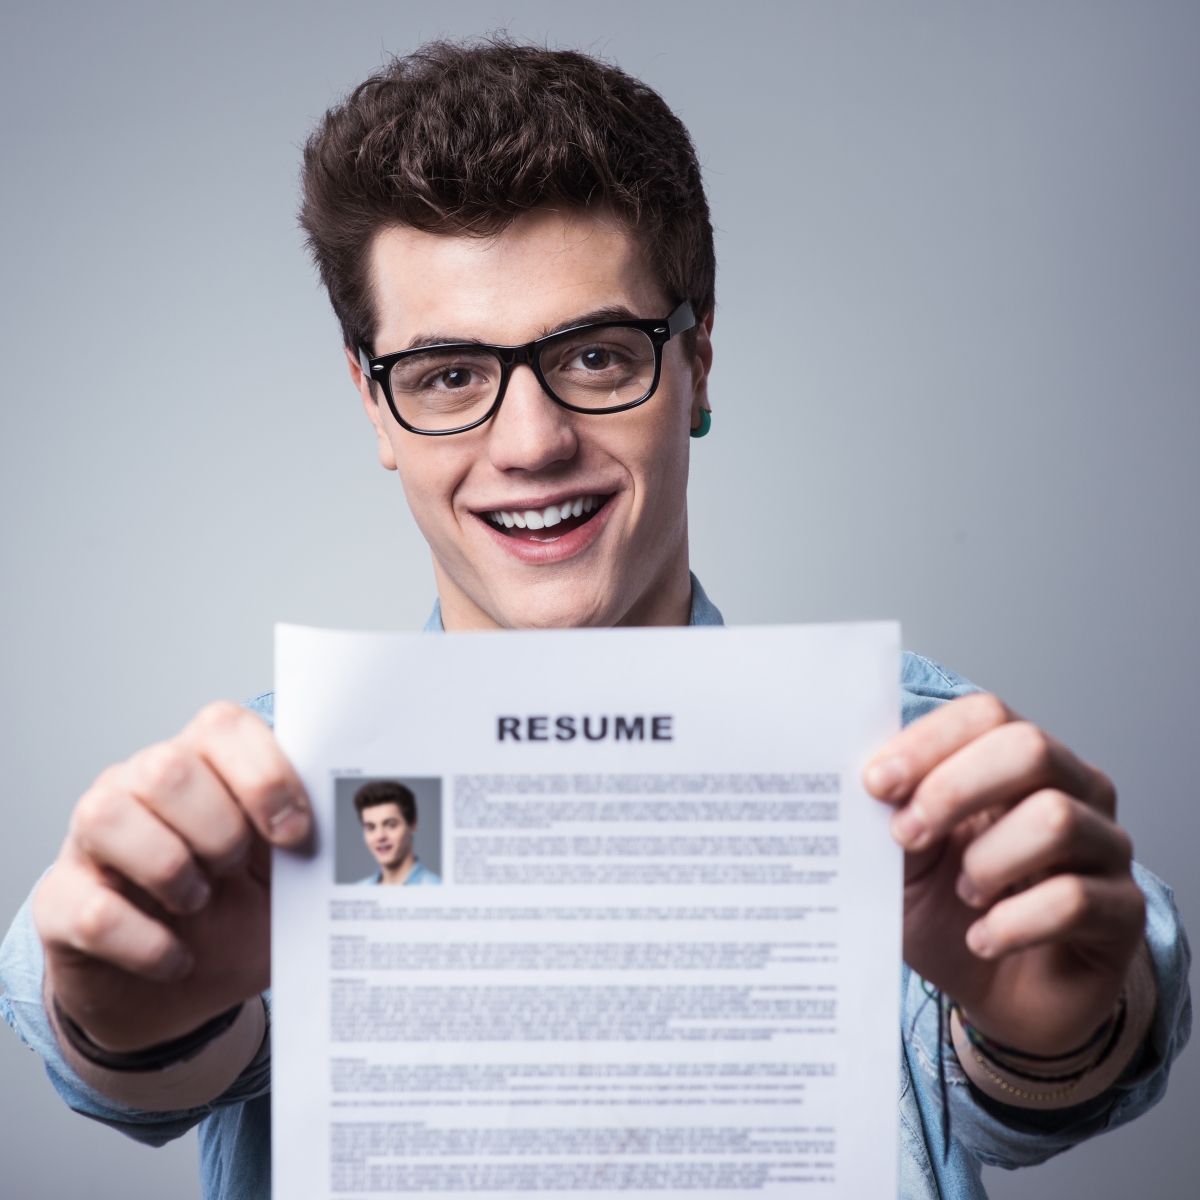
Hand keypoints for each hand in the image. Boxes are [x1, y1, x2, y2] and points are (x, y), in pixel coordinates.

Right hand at [33, 702, 310, 1050]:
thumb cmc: (239, 916)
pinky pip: (90, 910)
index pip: (223, 726)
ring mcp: (90, 841)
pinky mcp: (59, 901)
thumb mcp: (288, 878)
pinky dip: (147, 942)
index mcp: (206, 765)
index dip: (264, 775)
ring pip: (108, 814)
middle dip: (218, 827)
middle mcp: (140, 786)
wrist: (183, 992)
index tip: (293, 831)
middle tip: (234, 871)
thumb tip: (354, 831)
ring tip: (200, 902)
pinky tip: (177, 957)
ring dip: (170, 868)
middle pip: (166, 767)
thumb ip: (312, 843)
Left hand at [863, 693, 1144, 1055]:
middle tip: (907, 835)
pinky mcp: (1123, 911)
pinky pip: (1074, 900)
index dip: (928, 743)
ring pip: (1056, 819)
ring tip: (962, 893)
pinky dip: (1012, 923)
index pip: (985, 715)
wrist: (998, 997)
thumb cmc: (948, 914)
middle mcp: (1071, 790)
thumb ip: (890, 816)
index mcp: (1014, 762)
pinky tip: (983, 939)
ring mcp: (1105, 847)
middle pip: (1029, 749)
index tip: (874, 783)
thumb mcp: (902, 862)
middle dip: (954, 789)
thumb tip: (862, 783)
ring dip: (988, 860)